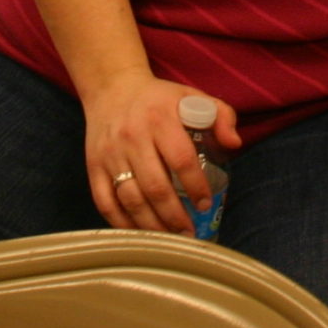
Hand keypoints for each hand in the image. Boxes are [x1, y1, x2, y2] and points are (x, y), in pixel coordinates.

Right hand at [81, 73, 240, 234]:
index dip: (196, 185)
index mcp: (160, 118)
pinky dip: (122, 223)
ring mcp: (110, 154)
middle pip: (155, 186)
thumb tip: (234, 144)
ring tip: (169, 238)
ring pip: (130, 199)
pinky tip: (140, 233)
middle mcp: (133, 137)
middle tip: (189, 232)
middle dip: (174, 215)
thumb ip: (221, 115)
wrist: (113, 89)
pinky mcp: (93, 166)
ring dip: (151, 225)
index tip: (205, 203)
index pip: (181, 159)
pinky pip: (105, 201)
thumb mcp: (193, 96)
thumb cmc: (159, 99)